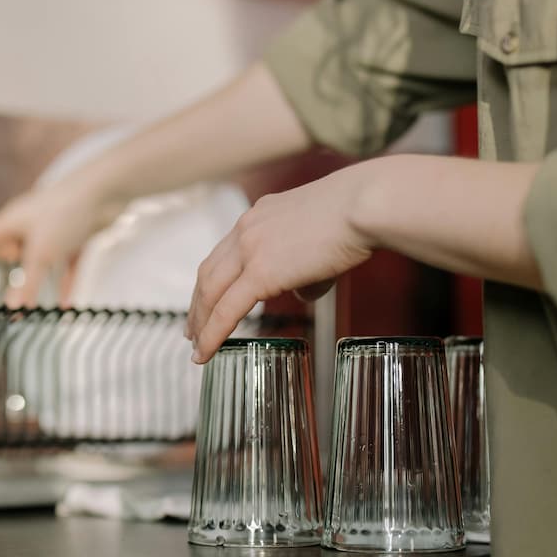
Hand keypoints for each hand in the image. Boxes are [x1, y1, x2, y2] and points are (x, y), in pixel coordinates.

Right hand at [0, 175, 123, 306]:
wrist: (105, 191)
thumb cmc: (64, 213)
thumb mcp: (41, 254)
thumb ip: (27, 283)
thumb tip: (12, 307)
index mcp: (14, 219)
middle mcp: (32, 221)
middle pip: (17, 247)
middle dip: (15, 270)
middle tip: (13, 291)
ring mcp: (56, 227)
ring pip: (44, 258)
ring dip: (41, 280)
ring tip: (37, 305)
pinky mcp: (77, 234)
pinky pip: (67, 262)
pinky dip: (65, 282)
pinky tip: (66, 304)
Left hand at [186, 163, 376, 362]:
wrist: (364, 204)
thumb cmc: (358, 215)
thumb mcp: (321, 236)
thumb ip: (303, 265)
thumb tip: (300, 291)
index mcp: (258, 216)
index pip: (224, 252)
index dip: (212, 280)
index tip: (206, 299)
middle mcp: (247, 228)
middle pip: (208, 273)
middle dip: (197, 304)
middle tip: (191, 329)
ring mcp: (249, 248)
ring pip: (210, 292)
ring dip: (200, 322)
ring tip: (196, 347)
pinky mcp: (261, 272)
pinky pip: (227, 310)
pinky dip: (212, 334)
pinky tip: (206, 352)